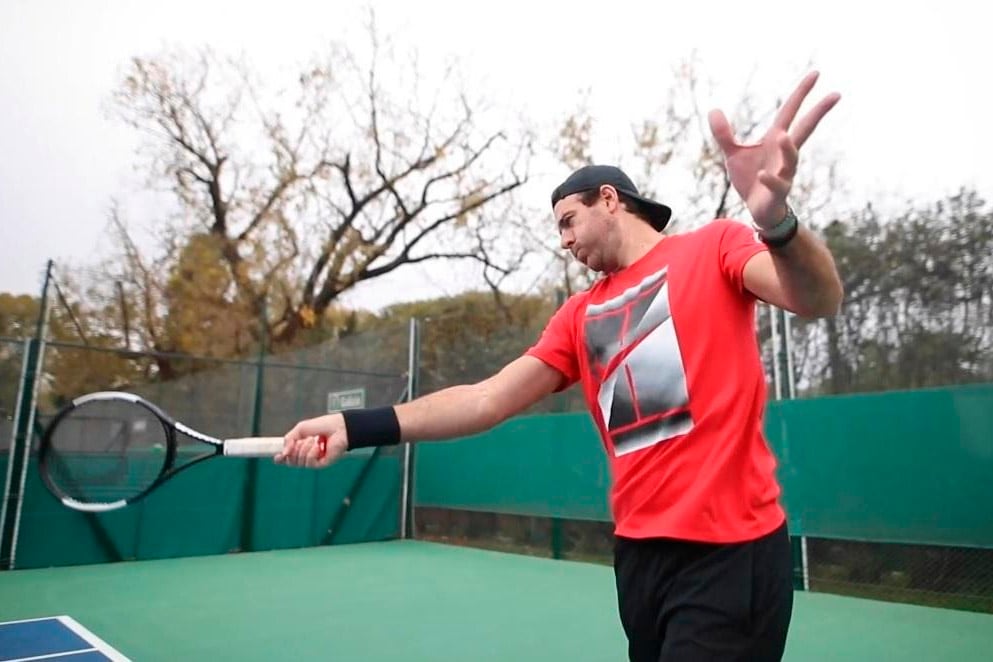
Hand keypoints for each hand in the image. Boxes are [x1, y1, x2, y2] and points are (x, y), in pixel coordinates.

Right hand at [275, 413, 348, 467]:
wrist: (338, 427)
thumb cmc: (322, 426)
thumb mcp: (300, 429)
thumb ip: (289, 440)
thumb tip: (283, 454)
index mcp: (300, 447)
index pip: (287, 457)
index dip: (280, 459)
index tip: (278, 457)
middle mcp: (306, 455)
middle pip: (291, 462)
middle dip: (293, 451)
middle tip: (300, 441)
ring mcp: (314, 460)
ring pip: (299, 463)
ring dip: (303, 449)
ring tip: (313, 439)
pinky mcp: (321, 464)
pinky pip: (309, 463)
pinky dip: (311, 453)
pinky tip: (318, 446)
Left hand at [708, 71, 839, 227]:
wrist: (757, 210)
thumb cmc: (750, 179)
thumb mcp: (733, 154)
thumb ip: (724, 134)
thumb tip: (713, 110)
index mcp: (775, 140)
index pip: (790, 112)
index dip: (801, 93)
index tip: (816, 73)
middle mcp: (784, 154)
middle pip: (805, 130)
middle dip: (818, 113)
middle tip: (836, 94)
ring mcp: (784, 173)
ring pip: (792, 159)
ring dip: (787, 149)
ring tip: (781, 136)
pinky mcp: (777, 193)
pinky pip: (776, 185)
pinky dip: (770, 179)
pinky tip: (762, 175)